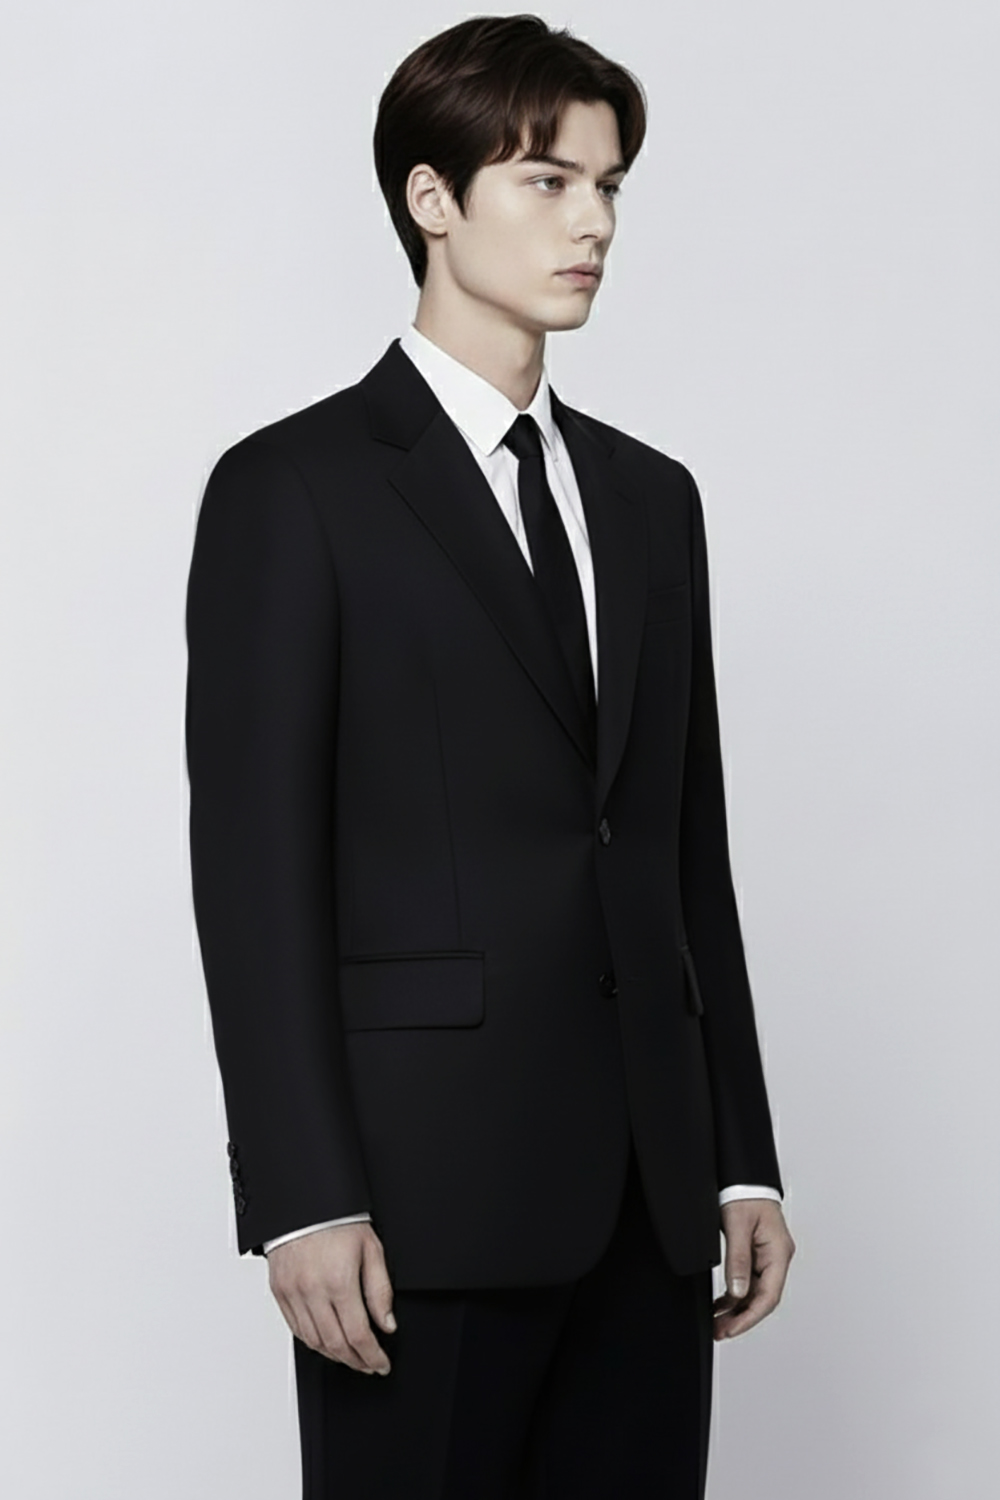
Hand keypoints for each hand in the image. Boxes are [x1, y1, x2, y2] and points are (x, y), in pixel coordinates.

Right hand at [267, 1222, 395, 1373]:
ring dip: (334, 1356)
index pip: (358, 1335)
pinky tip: (326, 1343)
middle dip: (356, 1361)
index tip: (381, 1364)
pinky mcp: (279, 1292)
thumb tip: (386, 1323)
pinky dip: (313, 1342)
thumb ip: (380, 1290)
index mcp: (339, 1281)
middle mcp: (313, 1291)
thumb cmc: (338, 1220)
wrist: (304, 1202)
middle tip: (369, 1365)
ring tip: (351, 1357)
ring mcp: (293, 1293)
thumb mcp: (371, 1248)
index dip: (372, 1356)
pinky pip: (295, 1329)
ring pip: (314, 1342)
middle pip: (336, 1345)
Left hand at [714, 1199, 794, 1340]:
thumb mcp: (737, 1226)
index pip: (768, 1296)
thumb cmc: (745, 1194)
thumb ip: (738, 1260)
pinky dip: (735, 1294)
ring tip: (717, 1323)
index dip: (749, 1317)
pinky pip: (748, 1280)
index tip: (731, 1329)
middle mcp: (777, 1257)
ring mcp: (768, 1256)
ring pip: (754, 1292)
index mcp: (779, 1252)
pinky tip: (721, 1304)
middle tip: (719, 1331)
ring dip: (736, 1309)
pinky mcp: (757, 1253)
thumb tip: (738, 1292)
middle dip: (741, 1318)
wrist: (743, 1176)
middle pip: (762, 1298)